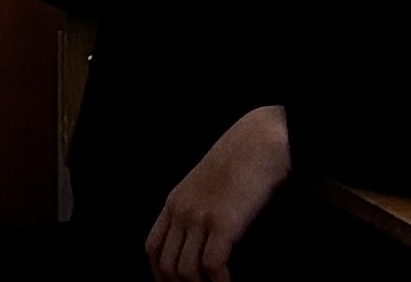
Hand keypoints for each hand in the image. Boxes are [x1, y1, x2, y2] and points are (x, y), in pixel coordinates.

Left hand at [146, 103, 291, 281]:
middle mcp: (181, 212)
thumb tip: (200, 240)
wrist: (257, 142)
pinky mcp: (223, 222)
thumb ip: (196, 208)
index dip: (160, 274)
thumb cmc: (238, 163)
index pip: (153, 248)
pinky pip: (213, 265)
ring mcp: (200, 217)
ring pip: (186, 269)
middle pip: (166, 264)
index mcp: (174, 203)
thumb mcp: (205, 185)